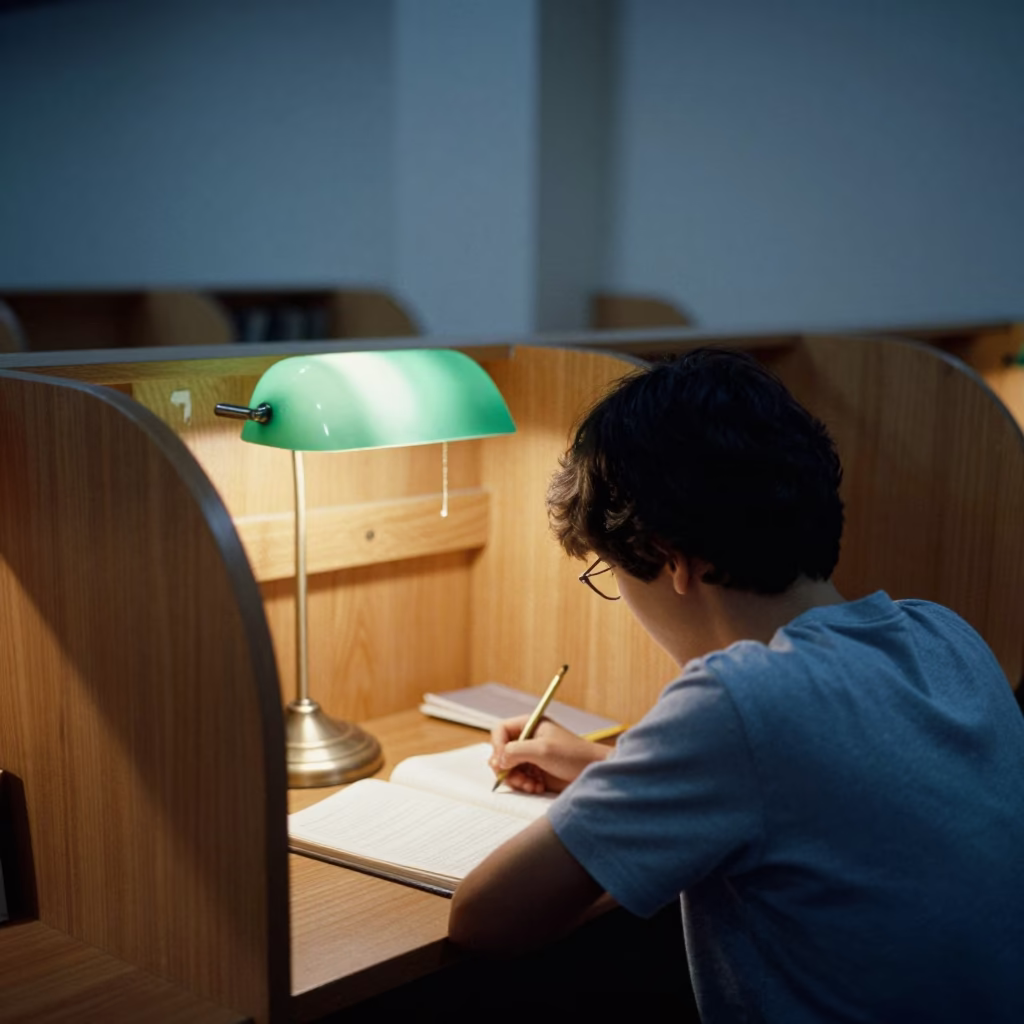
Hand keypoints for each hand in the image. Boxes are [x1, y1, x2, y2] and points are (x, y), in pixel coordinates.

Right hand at [490, 715, 610, 793]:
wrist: (593, 772)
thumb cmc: (573, 755)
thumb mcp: (542, 750)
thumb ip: (516, 751)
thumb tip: (498, 760)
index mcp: (529, 725)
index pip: (500, 731)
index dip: (496, 746)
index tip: (500, 761)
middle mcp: (527, 740)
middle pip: (501, 752)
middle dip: (506, 768)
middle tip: (513, 778)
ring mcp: (531, 757)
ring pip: (508, 769)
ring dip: (516, 779)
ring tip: (531, 785)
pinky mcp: (535, 772)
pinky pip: (519, 780)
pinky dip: (524, 786)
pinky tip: (538, 788)